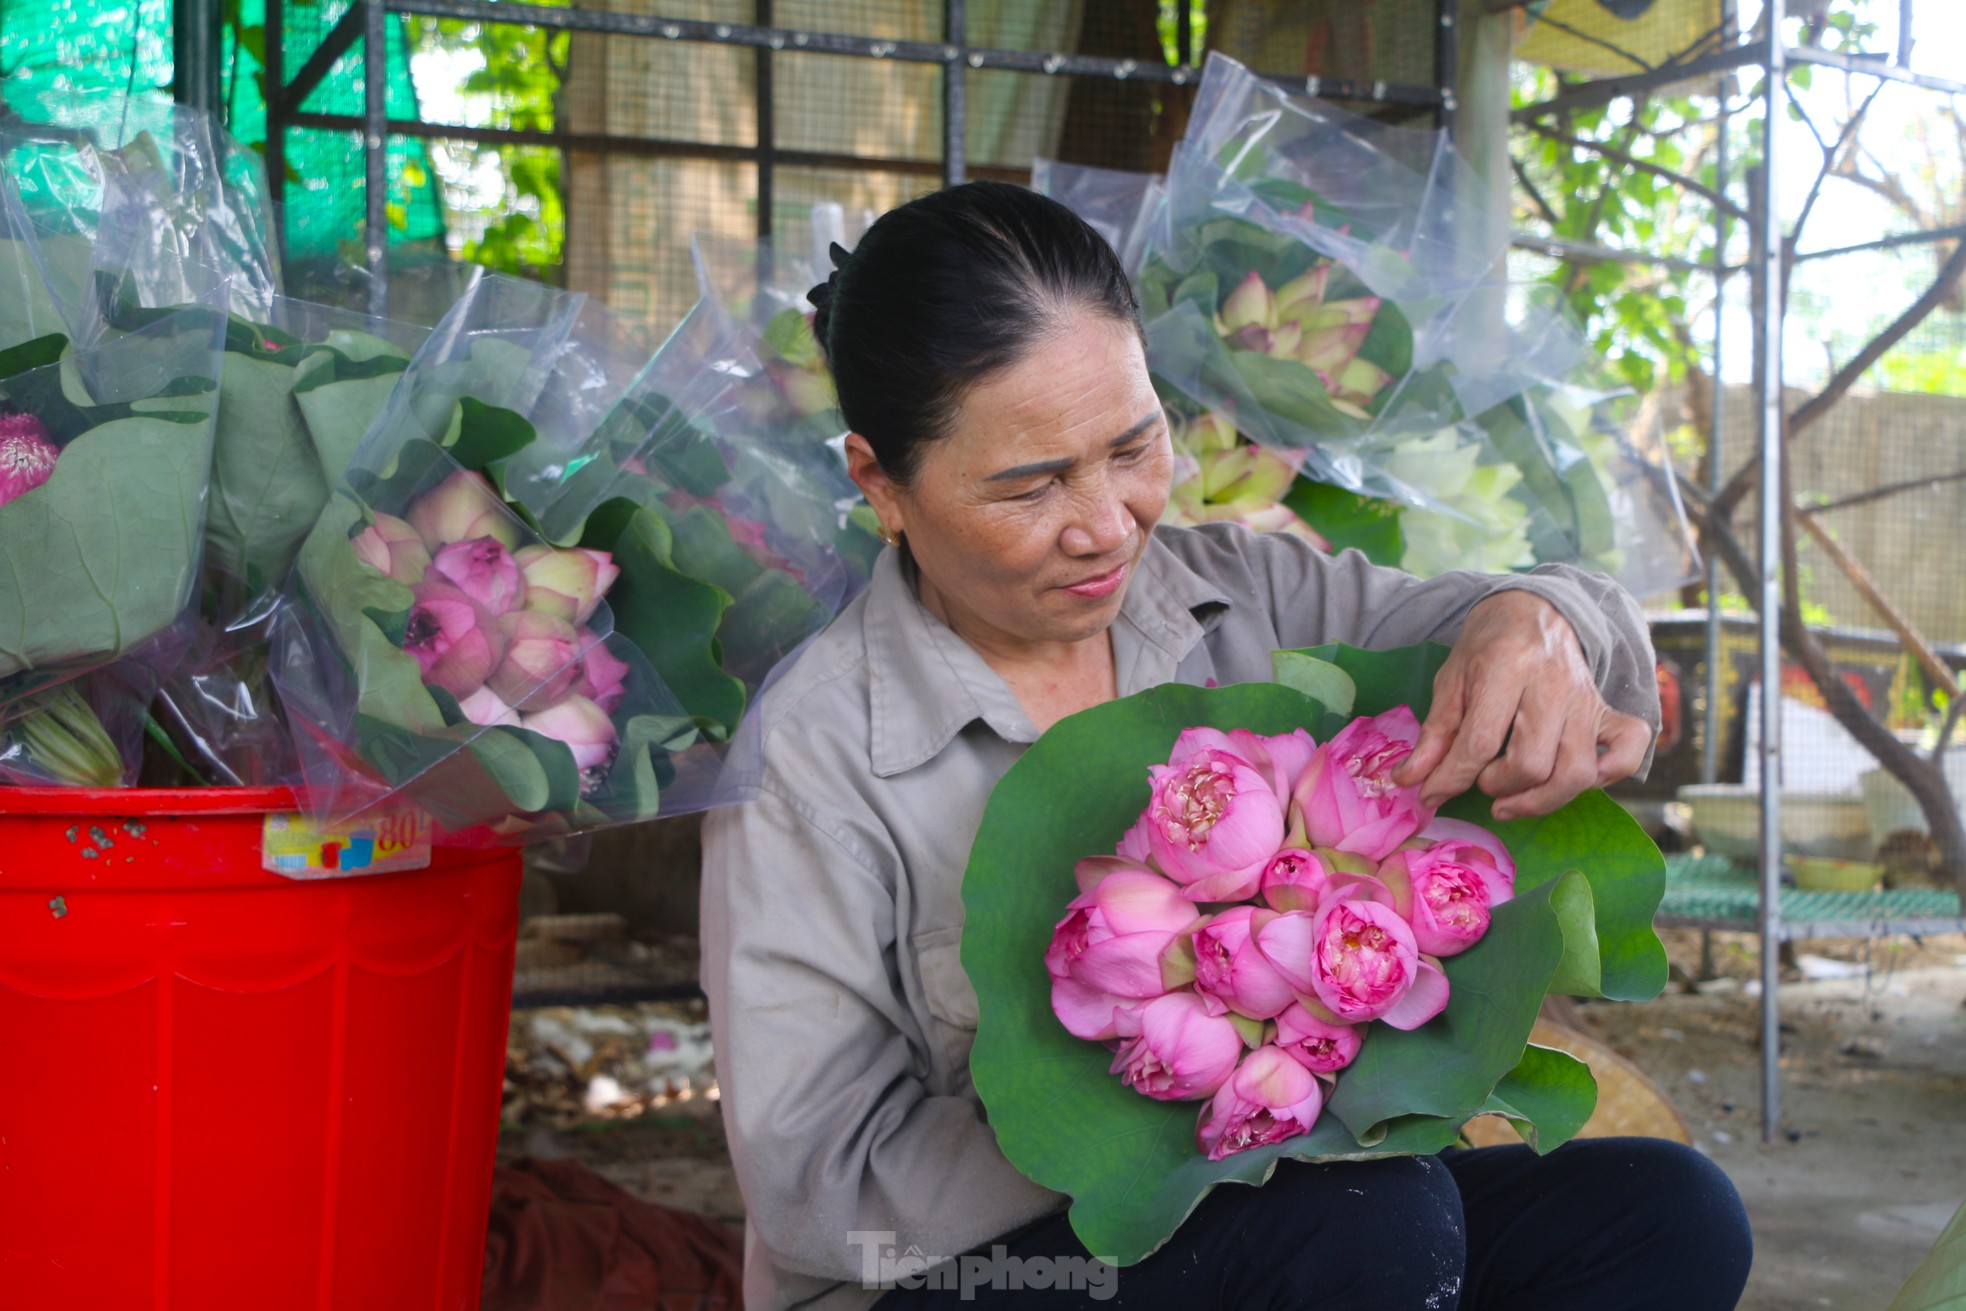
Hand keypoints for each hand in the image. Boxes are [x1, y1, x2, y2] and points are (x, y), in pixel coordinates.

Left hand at [1391, 591, 1652, 820]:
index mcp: (1506, 667)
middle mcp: (1552, 684)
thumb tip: (1412, 781)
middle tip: (1480, 780)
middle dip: (1497, 786)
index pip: (1480, 741)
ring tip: (1511, 798)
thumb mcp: (1450, 679)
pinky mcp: (1607, 709)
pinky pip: (1627, 750)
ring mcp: (1585, 699)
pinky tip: (1567, 781)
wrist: (1533, 610)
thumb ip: (1434, 734)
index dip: (1451, 778)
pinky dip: (1607, 777)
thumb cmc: (1487, 646)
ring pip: (1576, 772)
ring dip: (1539, 799)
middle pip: (1532, 763)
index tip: (1431, 793)